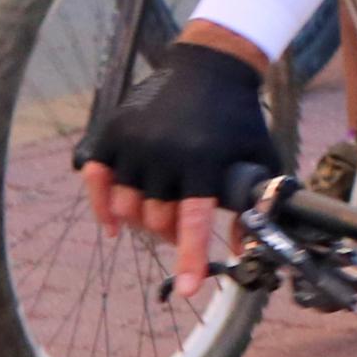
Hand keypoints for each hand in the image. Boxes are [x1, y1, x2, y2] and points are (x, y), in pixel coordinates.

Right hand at [77, 38, 274, 298]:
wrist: (211, 66)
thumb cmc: (239, 119)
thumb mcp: (259, 159)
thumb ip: (256, 203)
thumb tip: (243, 251)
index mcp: (204, 160)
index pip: (193, 220)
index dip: (189, 258)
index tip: (186, 289)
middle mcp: (165, 152)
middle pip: (156, 218)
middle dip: (169, 235)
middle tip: (179, 231)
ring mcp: (135, 141)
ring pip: (126, 206)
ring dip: (142, 222)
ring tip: (159, 216)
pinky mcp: (112, 132)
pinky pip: (97, 180)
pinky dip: (102, 205)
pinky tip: (114, 223)